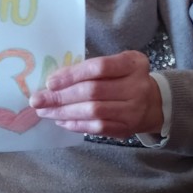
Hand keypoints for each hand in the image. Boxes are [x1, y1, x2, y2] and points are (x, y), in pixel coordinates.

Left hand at [29, 50, 162, 138]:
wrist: (155, 102)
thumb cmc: (127, 78)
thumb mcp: (117, 64)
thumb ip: (91, 68)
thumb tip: (55, 80)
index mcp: (132, 63)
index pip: (99, 68)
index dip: (73, 75)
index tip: (50, 82)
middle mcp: (136, 86)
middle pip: (93, 92)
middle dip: (61, 96)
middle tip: (38, 99)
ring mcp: (133, 110)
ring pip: (93, 112)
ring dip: (64, 112)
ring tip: (44, 111)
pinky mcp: (127, 128)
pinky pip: (97, 128)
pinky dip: (76, 124)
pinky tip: (61, 120)